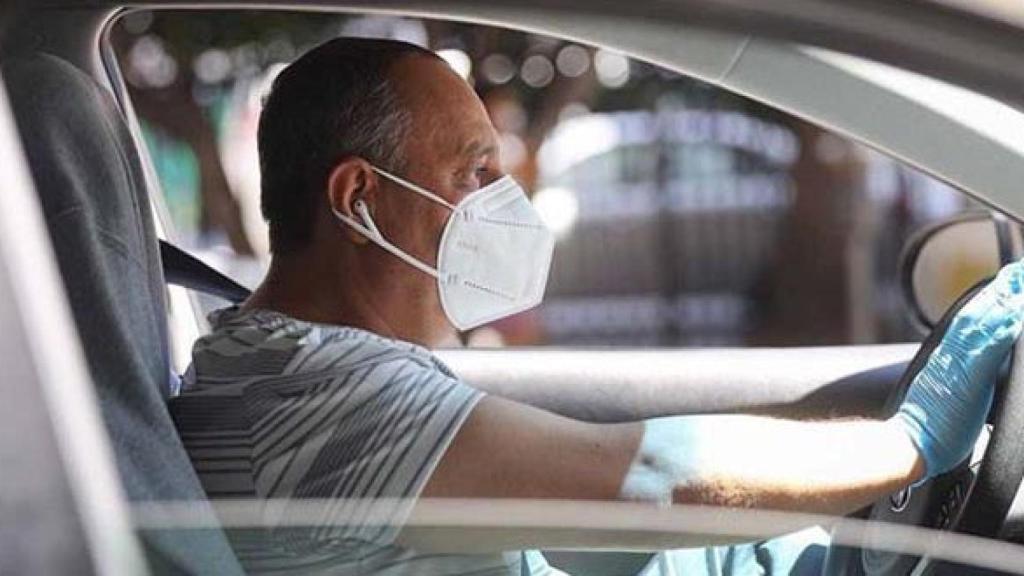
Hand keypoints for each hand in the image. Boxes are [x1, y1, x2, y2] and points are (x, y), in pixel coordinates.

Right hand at [892, 259, 1023, 479]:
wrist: (906, 443)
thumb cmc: (926, 430)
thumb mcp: (943, 398)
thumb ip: (956, 382)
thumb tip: (968, 380)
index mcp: (945, 359)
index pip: (970, 322)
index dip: (988, 301)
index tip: (1006, 284)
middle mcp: (950, 355)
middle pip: (978, 313)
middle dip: (1001, 290)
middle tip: (1018, 270)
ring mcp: (958, 364)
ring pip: (984, 322)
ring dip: (1005, 300)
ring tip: (1020, 281)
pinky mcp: (968, 378)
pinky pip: (990, 348)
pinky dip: (1005, 330)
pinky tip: (1016, 318)